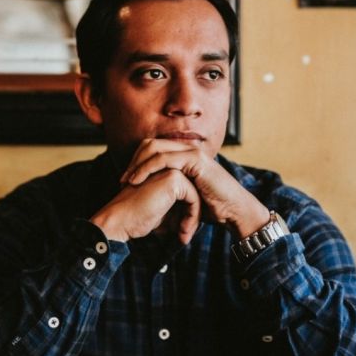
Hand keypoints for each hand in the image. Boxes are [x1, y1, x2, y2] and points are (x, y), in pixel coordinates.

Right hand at [91, 169, 199, 243]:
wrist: (121, 221)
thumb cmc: (139, 218)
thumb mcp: (164, 212)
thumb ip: (179, 207)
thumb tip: (196, 215)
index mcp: (164, 173)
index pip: (189, 193)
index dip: (188, 214)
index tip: (182, 233)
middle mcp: (168, 167)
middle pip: (195, 193)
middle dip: (192, 216)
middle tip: (183, 236)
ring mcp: (170, 169)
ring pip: (196, 196)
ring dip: (193, 218)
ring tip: (183, 235)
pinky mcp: (173, 178)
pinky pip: (194, 199)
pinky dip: (192, 217)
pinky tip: (181, 231)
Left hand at [120, 139, 269, 238]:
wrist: (233, 211)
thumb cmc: (212, 207)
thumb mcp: (185, 196)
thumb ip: (171, 190)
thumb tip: (150, 196)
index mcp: (184, 155)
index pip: (152, 149)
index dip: (136, 161)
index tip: (124, 181)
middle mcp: (187, 149)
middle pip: (150, 144)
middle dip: (133, 161)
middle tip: (122, 180)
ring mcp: (192, 152)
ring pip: (154, 149)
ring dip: (137, 164)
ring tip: (127, 181)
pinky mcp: (195, 159)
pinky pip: (164, 159)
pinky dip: (147, 168)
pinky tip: (138, 180)